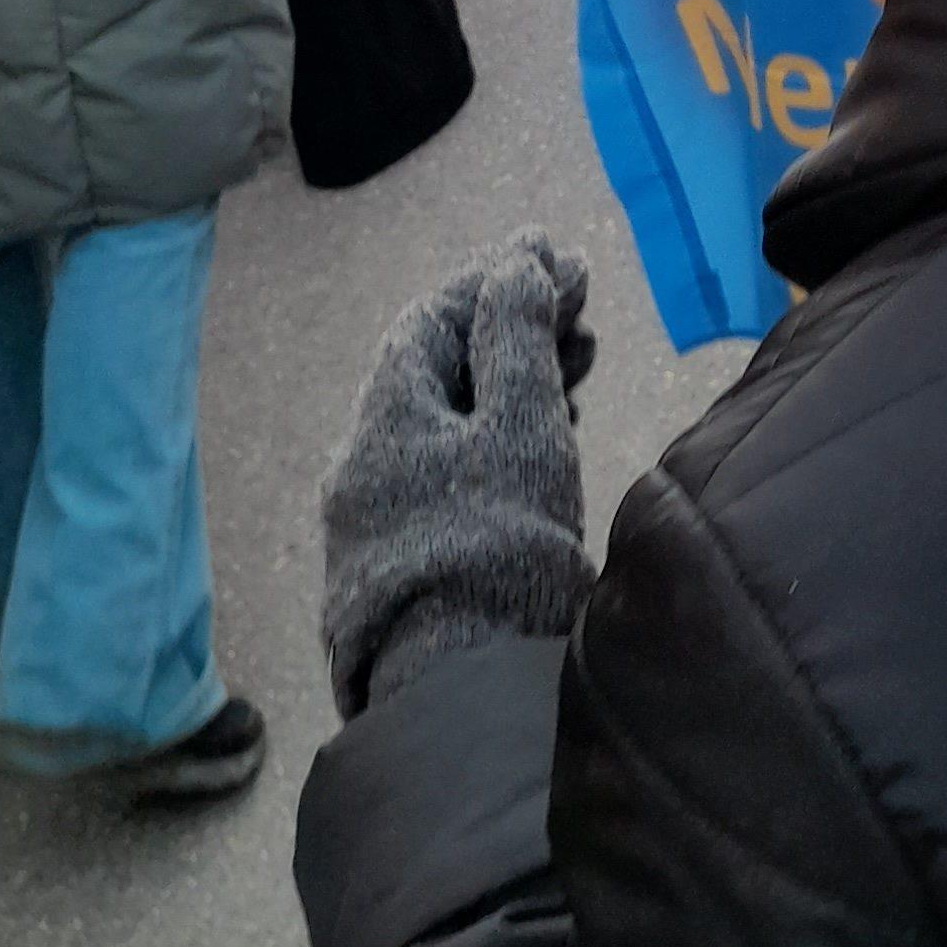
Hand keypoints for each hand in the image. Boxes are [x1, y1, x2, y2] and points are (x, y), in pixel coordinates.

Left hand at [321, 234, 597, 717]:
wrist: (461, 689)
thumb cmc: (497, 543)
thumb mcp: (521, 426)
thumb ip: (518, 338)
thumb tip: (515, 266)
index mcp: (383, 421)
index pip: (430, 319)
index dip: (494, 279)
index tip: (555, 257)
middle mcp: (364, 466)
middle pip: (441, 371)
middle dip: (513, 329)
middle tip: (581, 307)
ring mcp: (376, 523)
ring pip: (449, 426)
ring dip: (515, 382)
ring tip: (583, 362)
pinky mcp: (402, 568)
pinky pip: (449, 475)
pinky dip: (501, 439)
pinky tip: (549, 437)